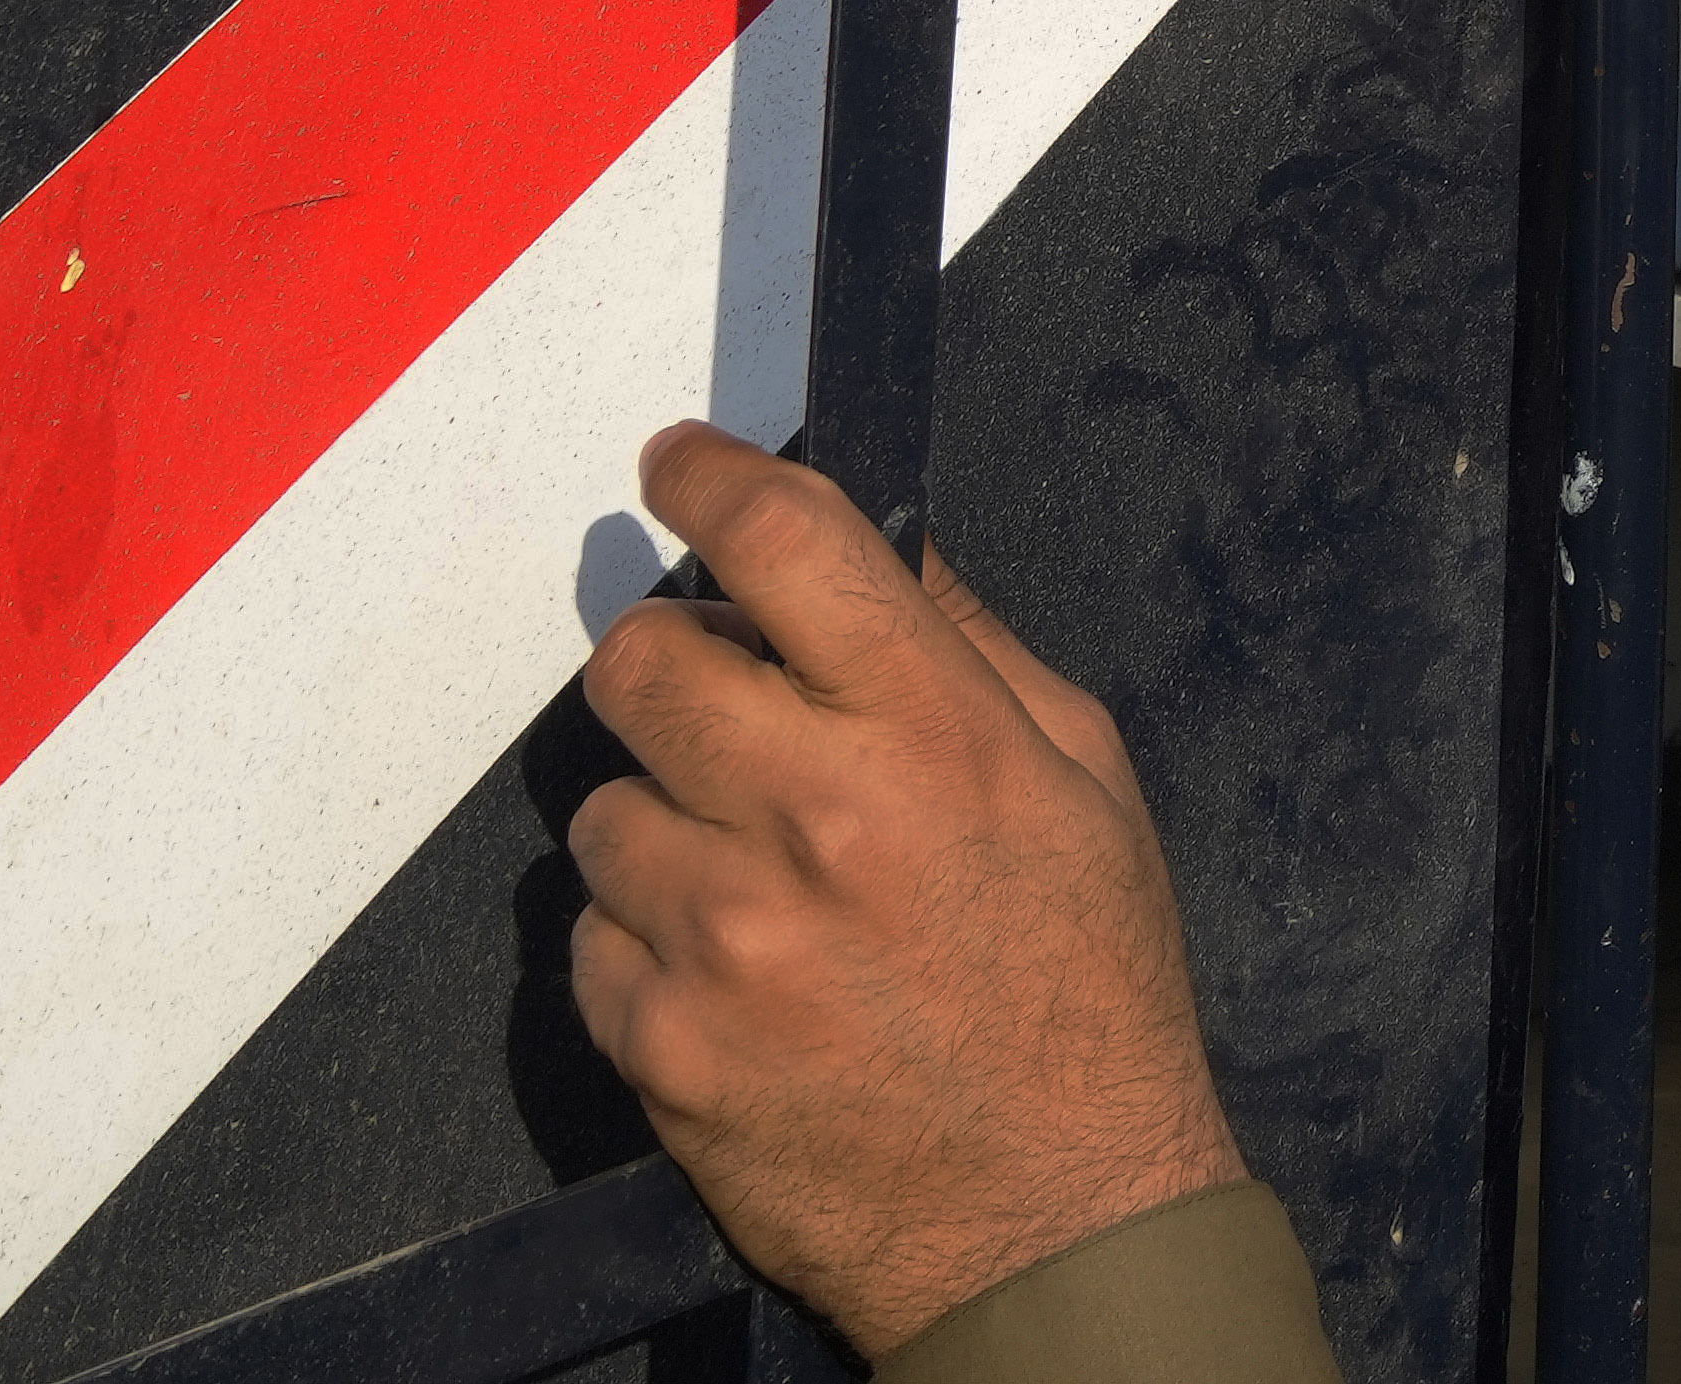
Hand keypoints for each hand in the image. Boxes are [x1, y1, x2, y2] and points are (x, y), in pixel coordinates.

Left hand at [571, 427, 1246, 1359]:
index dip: (710, 478)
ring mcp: (725, 938)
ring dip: (668, 824)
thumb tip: (887, 547)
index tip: (681, 462)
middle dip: (674, 662)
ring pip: (606, 808)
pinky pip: (594, 940)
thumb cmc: (1086, 996)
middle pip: (643, 660)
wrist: (1054, 1219)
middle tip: (723, 705)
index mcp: (932, 734)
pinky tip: (739, 975)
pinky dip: (649, 944)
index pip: (784, 541)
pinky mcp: (663, 1043)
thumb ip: (972, 651)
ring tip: (761, 883)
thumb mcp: (1085, 782)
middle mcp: (815, 817)